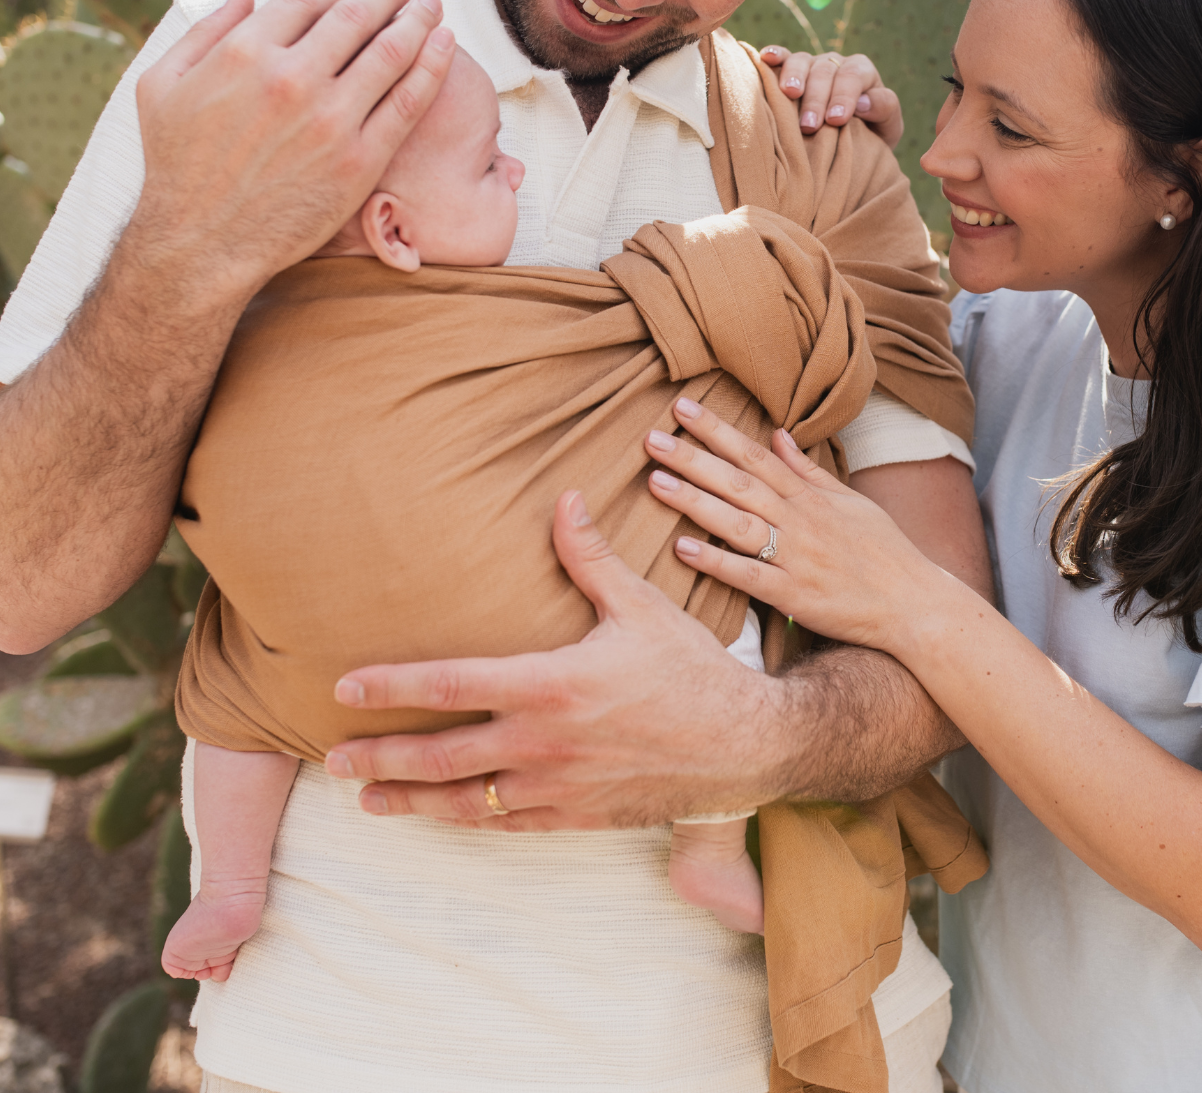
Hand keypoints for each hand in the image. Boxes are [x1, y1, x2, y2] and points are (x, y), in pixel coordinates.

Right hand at [129, 0, 455, 302]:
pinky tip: (446, 45)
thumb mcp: (162, 84)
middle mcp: (291, 78)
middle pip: (355, 18)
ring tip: (432, 9)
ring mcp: (330, 119)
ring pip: (390, 52)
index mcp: (243, 53)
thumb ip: (205, 32)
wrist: (203, 243)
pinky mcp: (360, 159)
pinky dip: (433, 66)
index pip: (305, 1)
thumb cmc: (177, 166)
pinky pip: (408, 102)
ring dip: (418, 22)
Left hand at [323, 491, 786, 828]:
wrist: (745, 745)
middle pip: (441, 755)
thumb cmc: (691, 669)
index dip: (391, 686)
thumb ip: (591, 556)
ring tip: (367, 801)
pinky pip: (505, 825)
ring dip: (410, 800)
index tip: (344, 687)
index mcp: (553, 683)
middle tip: (332, 762)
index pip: (451, 685)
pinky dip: (465, 820)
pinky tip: (441, 816)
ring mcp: (558, 787)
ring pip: (465, 800)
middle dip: (380, 759)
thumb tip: (564, 498)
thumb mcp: (641, 605)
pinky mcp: (576, 817)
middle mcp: (544, 742)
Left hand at [644, 397, 949, 652]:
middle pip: (738, 483)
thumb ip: (808, 470)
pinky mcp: (794, 596)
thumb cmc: (884, 551)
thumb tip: (777, 434)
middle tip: (652, 439)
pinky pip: (749, 576)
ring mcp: (796, 557)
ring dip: (695, 502)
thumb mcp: (849, 501)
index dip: (717, 431)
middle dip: (693, 458)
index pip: (754, 455)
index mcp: (809, 496)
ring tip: (656, 483)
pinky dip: (717, 562)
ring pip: (738, 523)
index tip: (683, 409)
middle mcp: (800, 520)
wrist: (915, 603)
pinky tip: (683, 549)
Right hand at [759, 45, 902, 148]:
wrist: (855, 143)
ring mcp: (812, 65)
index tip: (836, 120)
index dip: (844, 96)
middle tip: (809, 126)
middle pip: (824, 71)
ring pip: (802, 61)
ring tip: (789, 93)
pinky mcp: (791, 70)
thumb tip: (862, 103)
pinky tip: (766, 57)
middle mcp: (836, 64)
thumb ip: (884, 109)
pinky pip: (783, 58)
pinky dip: (775, 55)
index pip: (853, 76)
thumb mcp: (889, 127)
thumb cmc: (873, 137)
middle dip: (817, 98)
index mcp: (862, 73)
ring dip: (794, 76)